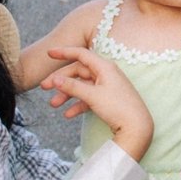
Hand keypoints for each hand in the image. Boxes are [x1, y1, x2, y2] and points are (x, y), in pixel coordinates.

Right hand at [42, 45, 153, 160]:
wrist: (137, 127)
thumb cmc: (118, 108)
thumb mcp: (92, 96)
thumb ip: (73, 87)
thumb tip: (55, 79)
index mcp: (105, 67)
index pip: (82, 54)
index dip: (65, 52)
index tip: (49, 53)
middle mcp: (106, 74)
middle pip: (78, 72)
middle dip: (61, 80)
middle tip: (43, 87)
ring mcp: (107, 86)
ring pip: (82, 86)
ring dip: (67, 94)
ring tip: (53, 105)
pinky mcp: (108, 99)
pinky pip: (89, 98)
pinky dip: (78, 104)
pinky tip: (68, 114)